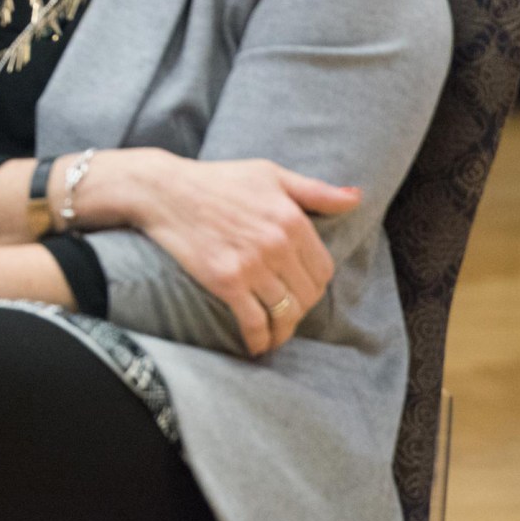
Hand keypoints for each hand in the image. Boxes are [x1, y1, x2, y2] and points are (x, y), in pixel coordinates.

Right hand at [122, 150, 360, 355]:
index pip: (323, 269)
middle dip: (301, 308)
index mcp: (292, 219)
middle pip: (307, 294)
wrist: (162, 190)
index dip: (316, 285)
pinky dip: (260, 339)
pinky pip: (254, 321)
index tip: (303, 290)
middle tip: (288, 312)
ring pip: (285, 312)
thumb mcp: (269, 174)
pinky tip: (258, 346)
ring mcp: (251, 265)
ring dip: (284, 329)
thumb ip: (315, 190)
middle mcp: (277, 244)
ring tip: (276, 334)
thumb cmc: (216, 179)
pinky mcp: (225, 281)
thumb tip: (356, 198)